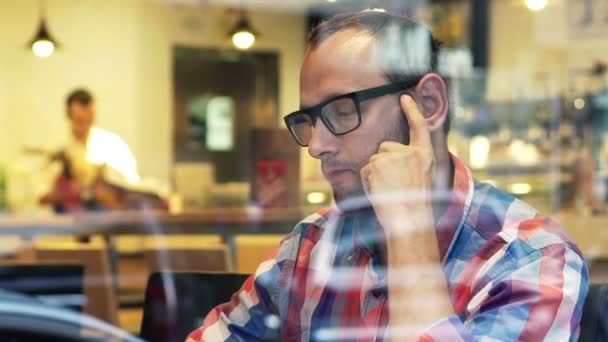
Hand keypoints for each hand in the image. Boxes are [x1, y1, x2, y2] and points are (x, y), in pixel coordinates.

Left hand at [360, 94, 434, 235]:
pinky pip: (365, 170)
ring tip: (387, 192)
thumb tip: (390, 156)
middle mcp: (410, 153)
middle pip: (385, 147)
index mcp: (425, 156)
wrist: (409, 221)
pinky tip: (379, 192)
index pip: (419, 127)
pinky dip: (367, 182)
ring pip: (374, 160)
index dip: (412, 110)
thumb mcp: (420, 180)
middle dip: (382, 163)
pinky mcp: (377, 163)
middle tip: (392, 186)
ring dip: (375, 175)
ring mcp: (393, 156)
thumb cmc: (414, 209)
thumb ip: (410, 165)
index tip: (405, 97)